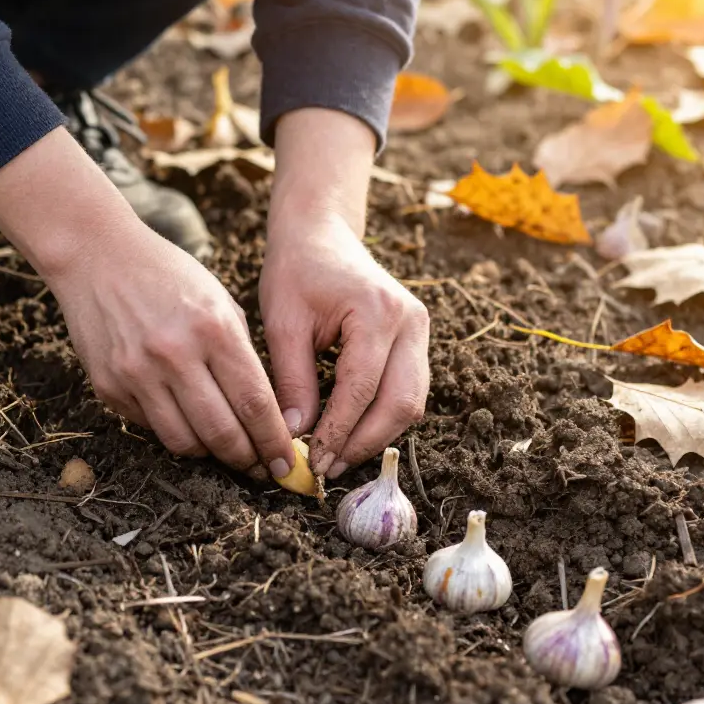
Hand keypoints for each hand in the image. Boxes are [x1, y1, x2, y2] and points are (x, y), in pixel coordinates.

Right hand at [0, 129, 295, 477]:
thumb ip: (242, 356)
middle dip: (248, 460)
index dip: (274, 442)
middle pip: (222, 433)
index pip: (254, 404)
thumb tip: (266, 415)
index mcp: (213, 329)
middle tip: (261, 468)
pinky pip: (152, 428)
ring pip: (185, 443)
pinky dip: (175, 432)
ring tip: (226, 450)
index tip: (286, 464)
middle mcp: (174, 355)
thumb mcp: (219, 302)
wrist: (95, 256)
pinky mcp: (109, 387)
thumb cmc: (168, 276)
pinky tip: (187, 422)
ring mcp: (137, 374)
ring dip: (211, 455)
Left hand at [261, 107, 428, 478]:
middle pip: (400, 403)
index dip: (338, 431)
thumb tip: (295, 435)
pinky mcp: (417, 340)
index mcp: (376, 311)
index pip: (361, 388)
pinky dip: (382, 417)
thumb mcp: (282, 323)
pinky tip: (350, 433)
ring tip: (337, 456)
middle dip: (364, 442)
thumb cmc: (296, 271)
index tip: (313, 461)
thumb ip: (291, 379)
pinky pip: (408, 390)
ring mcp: (420, 330)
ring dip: (376, 435)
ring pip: (412, 402)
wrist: (321, 235)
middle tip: (327, 468)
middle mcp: (410, 321)